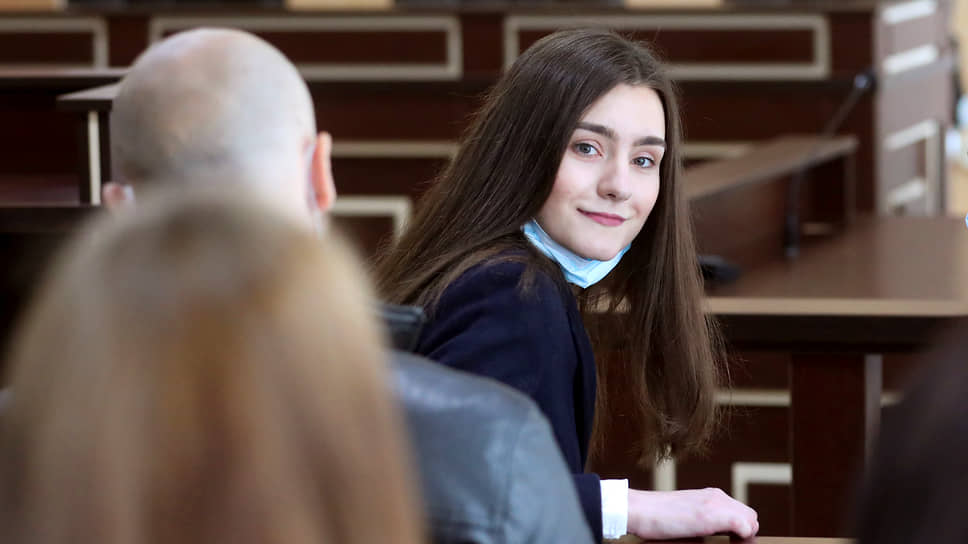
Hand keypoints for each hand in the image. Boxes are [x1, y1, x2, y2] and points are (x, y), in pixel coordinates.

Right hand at [626, 487, 758, 539]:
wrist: (639, 509)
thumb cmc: (655, 515)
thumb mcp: (686, 512)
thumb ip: (703, 516)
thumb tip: (716, 530)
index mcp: (711, 495)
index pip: (741, 511)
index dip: (740, 527)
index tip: (730, 539)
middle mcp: (716, 496)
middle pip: (750, 515)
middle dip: (745, 530)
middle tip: (729, 541)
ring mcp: (715, 504)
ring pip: (751, 520)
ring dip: (744, 533)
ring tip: (727, 542)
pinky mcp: (711, 516)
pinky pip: (745, 526)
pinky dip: (742, 536)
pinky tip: (727, 541)